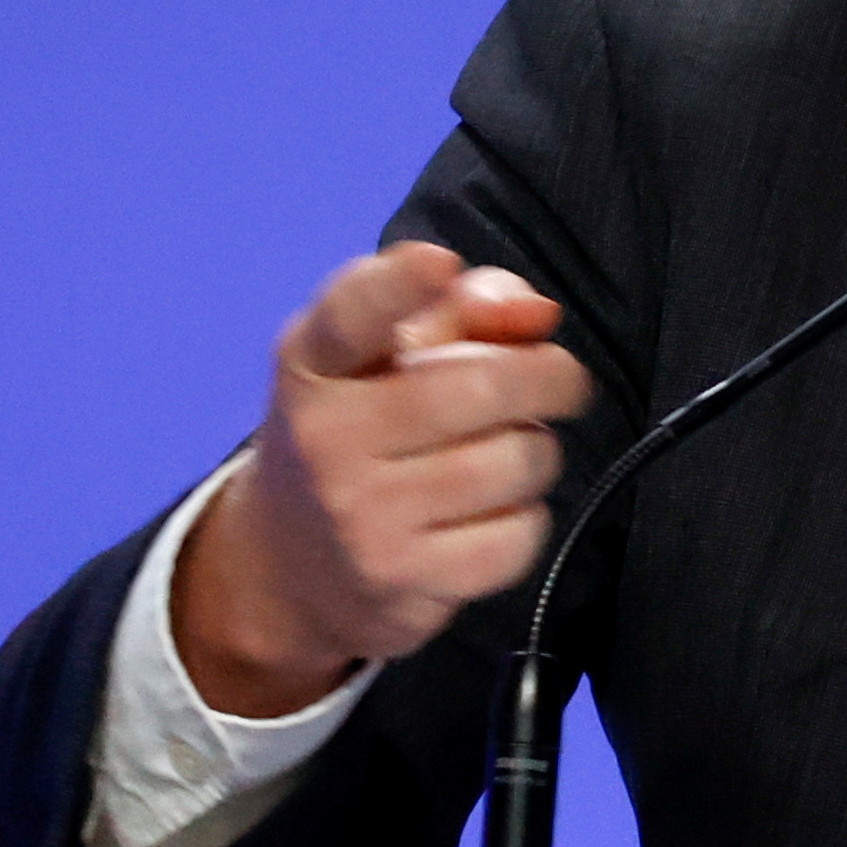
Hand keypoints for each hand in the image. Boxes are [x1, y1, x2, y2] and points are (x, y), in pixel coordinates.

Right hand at [172, 242, 593, 716]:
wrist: (286, 568)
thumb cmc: (362, 430)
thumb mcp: (385, 354)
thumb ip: (467, 307)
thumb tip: (536, 313)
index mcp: (313, 364)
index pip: (352, 314)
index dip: (398, 283)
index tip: (437, 262)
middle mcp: (327, 439)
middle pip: (484, 386)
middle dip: (551, 377)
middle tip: (560, 381)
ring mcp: (360, 517)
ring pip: (519, 461)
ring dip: (537, 453)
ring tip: (504, 455)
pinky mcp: (400, 584)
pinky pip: (519, 537)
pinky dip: (525, 521)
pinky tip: (488, 515)